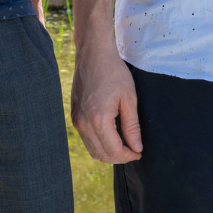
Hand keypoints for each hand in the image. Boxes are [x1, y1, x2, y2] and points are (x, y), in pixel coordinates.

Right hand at [72, 29, 142, 162]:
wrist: (93, 54)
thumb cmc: (114, 72)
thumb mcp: (129, 98)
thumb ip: (132, 126)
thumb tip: (137, 148)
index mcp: (98, 119)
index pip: (113, 151)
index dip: (128, 156)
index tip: (139, 153)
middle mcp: (83, 123)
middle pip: (101, 154)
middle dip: (119, 157)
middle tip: (134, 151)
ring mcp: (76, 120)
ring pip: (92, 150)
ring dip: (108, 153)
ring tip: (124, 146)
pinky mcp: (74, 116)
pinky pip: (86, 139)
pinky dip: (99, 143)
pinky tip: (111, 136)